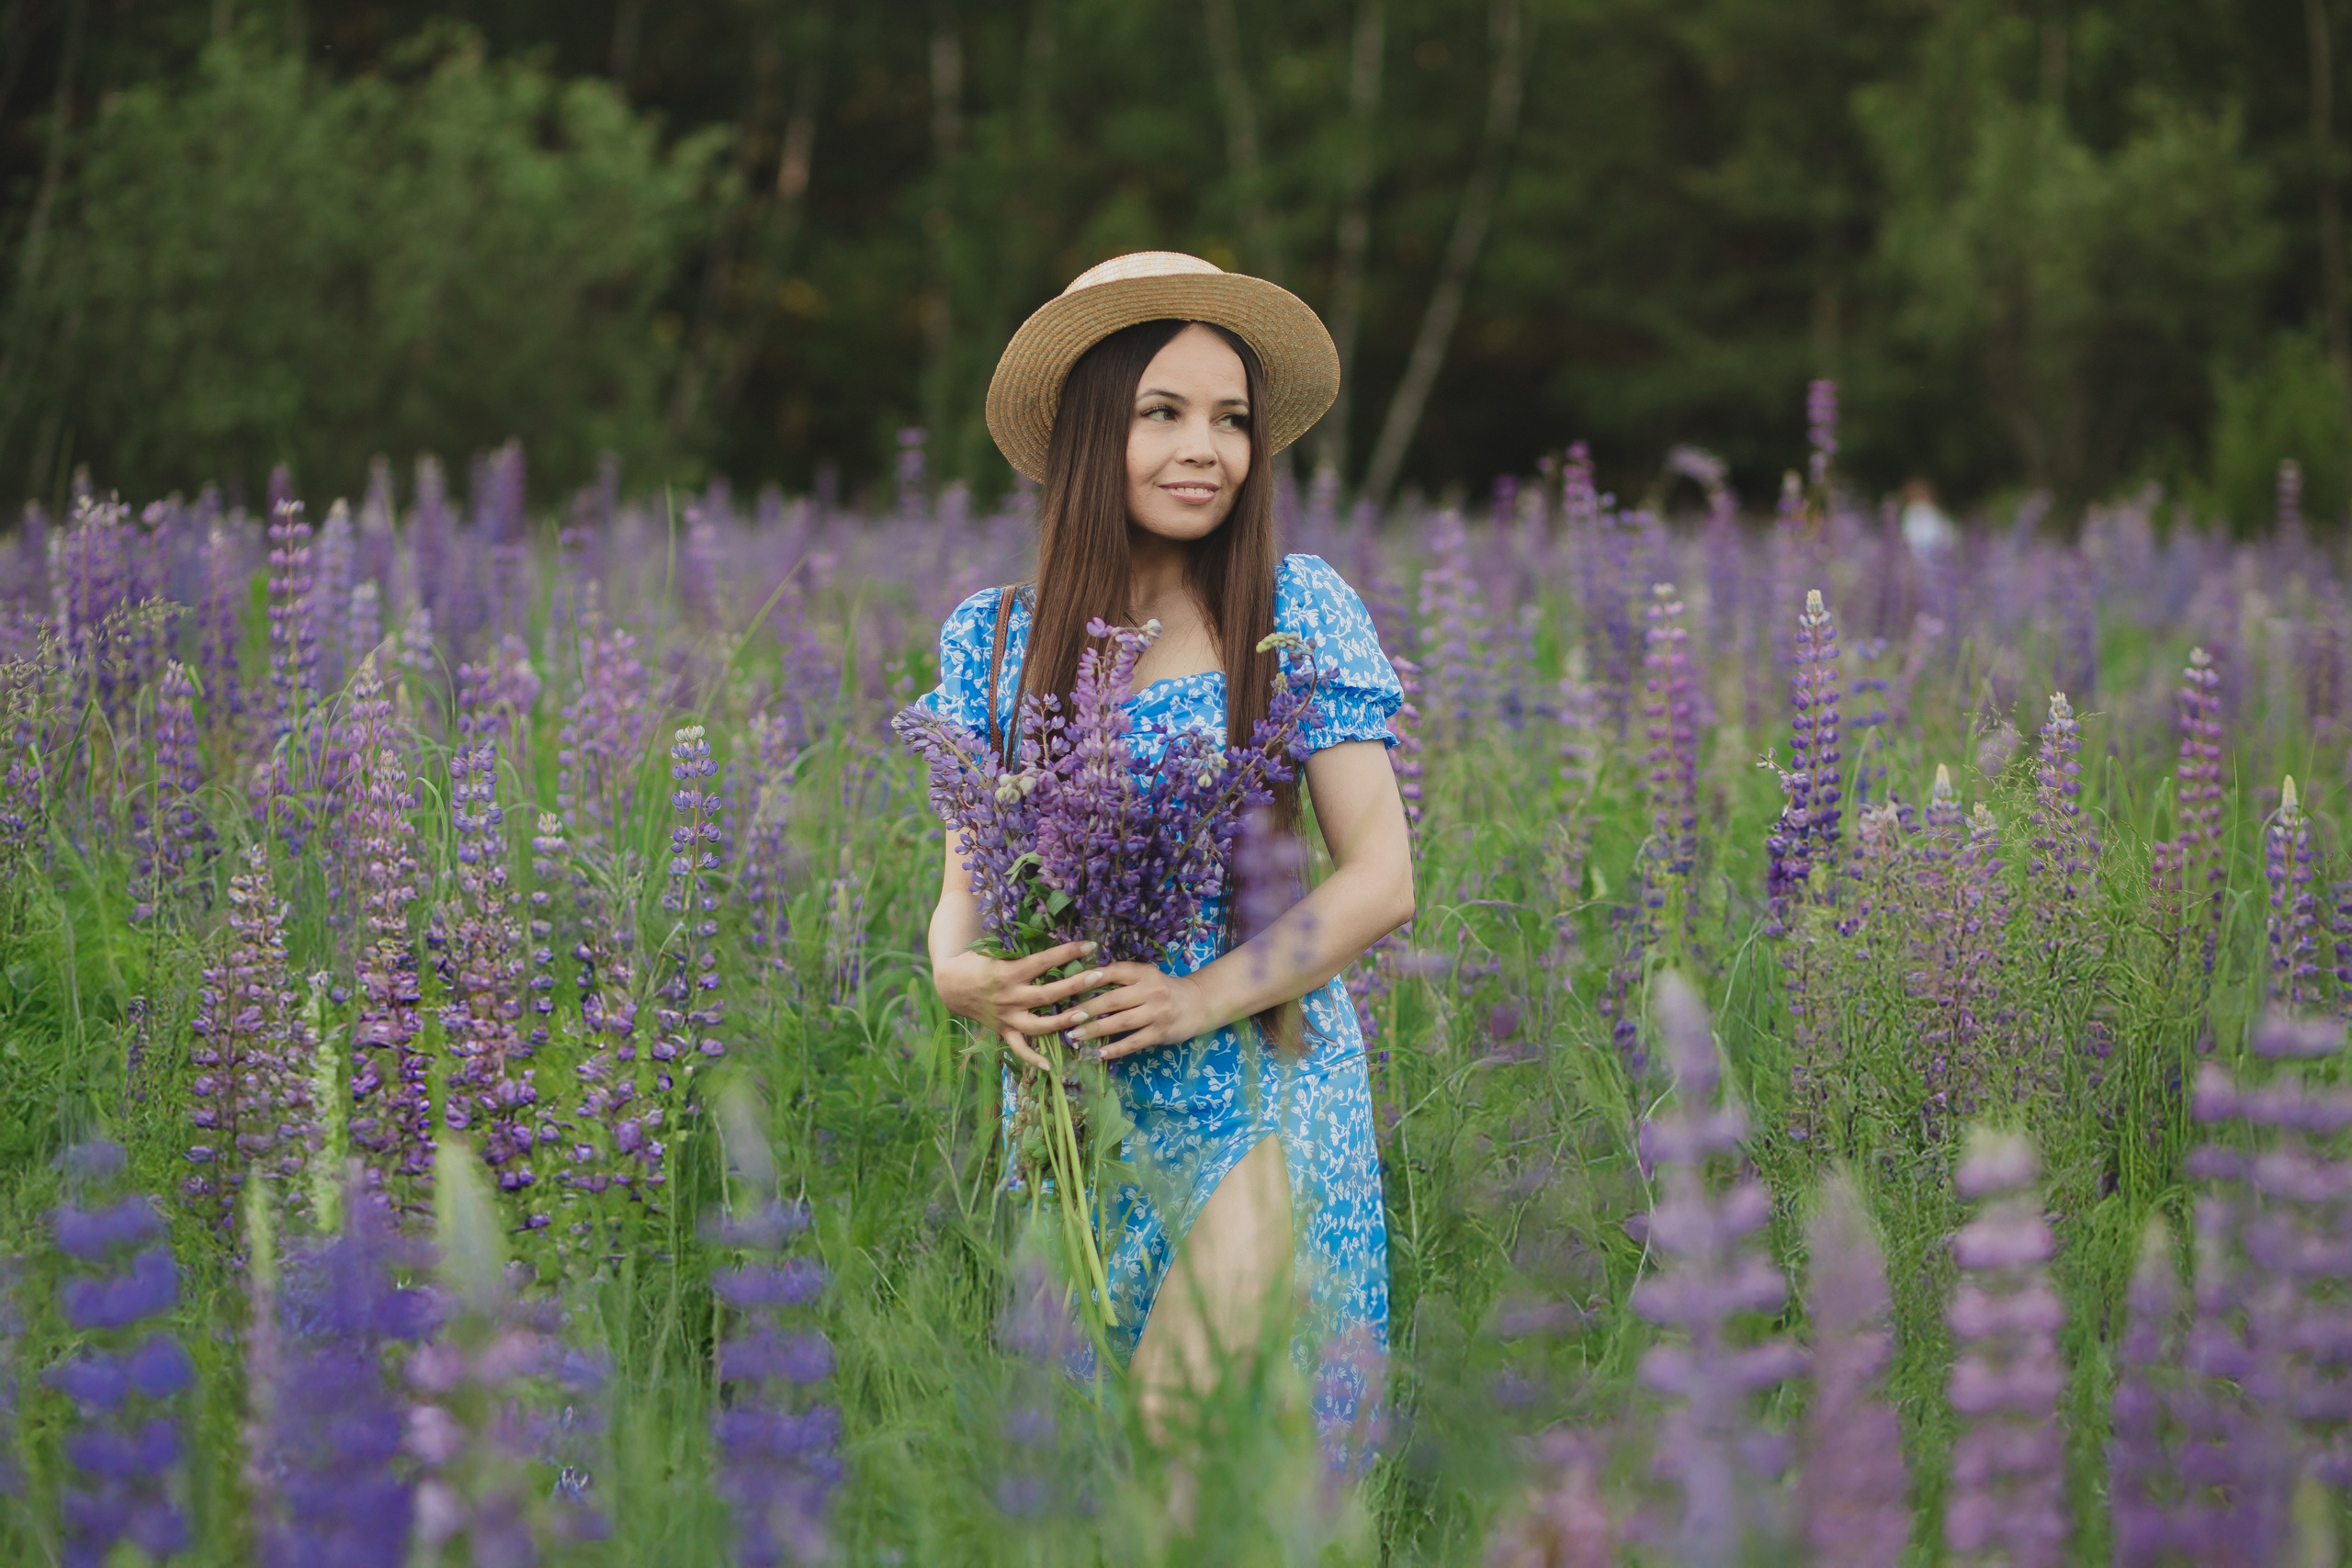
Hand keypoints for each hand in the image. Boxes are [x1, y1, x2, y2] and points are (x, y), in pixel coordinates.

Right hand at [932, 940, 1106, 1071]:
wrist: (950, 984)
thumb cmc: (976, 961)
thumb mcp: (994, 949)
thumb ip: (1020, 947)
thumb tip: (1051, 931)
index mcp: (1007, 973)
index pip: (1043, 962)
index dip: (1067, 953)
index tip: (1089, 946)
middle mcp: (1009, 997)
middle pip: (1048, 994)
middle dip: (1076, 985)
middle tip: (1100, 975)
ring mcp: (1006, 1017)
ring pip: (1038, 1025)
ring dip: (1062, 1022)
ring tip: (1085, 1016)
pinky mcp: (1003, 1030)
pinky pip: (1018, 1048)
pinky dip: (1032, 1058)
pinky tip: (1050, 1066)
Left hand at [1059, 963, 1214, 1060]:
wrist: (1197, 1003)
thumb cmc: (1162, 989)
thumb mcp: (1145, 977)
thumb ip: (1120, 978)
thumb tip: (1082, 982)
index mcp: (1143, 973)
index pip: (1113, 972)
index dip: (1091, 978)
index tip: (1068, 986)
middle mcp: (1150, 990)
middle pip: (1113, 1000)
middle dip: (1087, 1010)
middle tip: (1065, 1018)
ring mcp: (1157, 1012)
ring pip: (1121, 1022)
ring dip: (1096, 1031)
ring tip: (1075, 1036)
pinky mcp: (1161, 1032)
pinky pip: (1134, 1042)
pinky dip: (1116, 1049)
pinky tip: (1099, 1054)